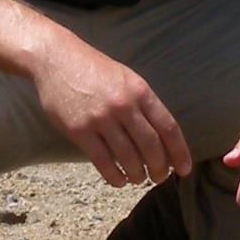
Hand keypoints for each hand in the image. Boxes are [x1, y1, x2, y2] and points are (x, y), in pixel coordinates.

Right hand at [31, 36, 192, 189]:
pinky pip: (103, 162)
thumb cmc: (94, 69)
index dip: (179, 152)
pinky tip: (119, 180)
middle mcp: (123, 105)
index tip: (184, 169)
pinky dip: (114, 177)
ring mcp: (100, 119)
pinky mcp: (79, 131)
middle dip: (159, 169)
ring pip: (128, 158)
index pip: (168, 128)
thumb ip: (143, 104)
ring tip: (138, 178)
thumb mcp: (126, 78)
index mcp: (140, 91)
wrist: (56, 59)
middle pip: (151, 147)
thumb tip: (162, 137)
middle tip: (159, 178)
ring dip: (137, 175)